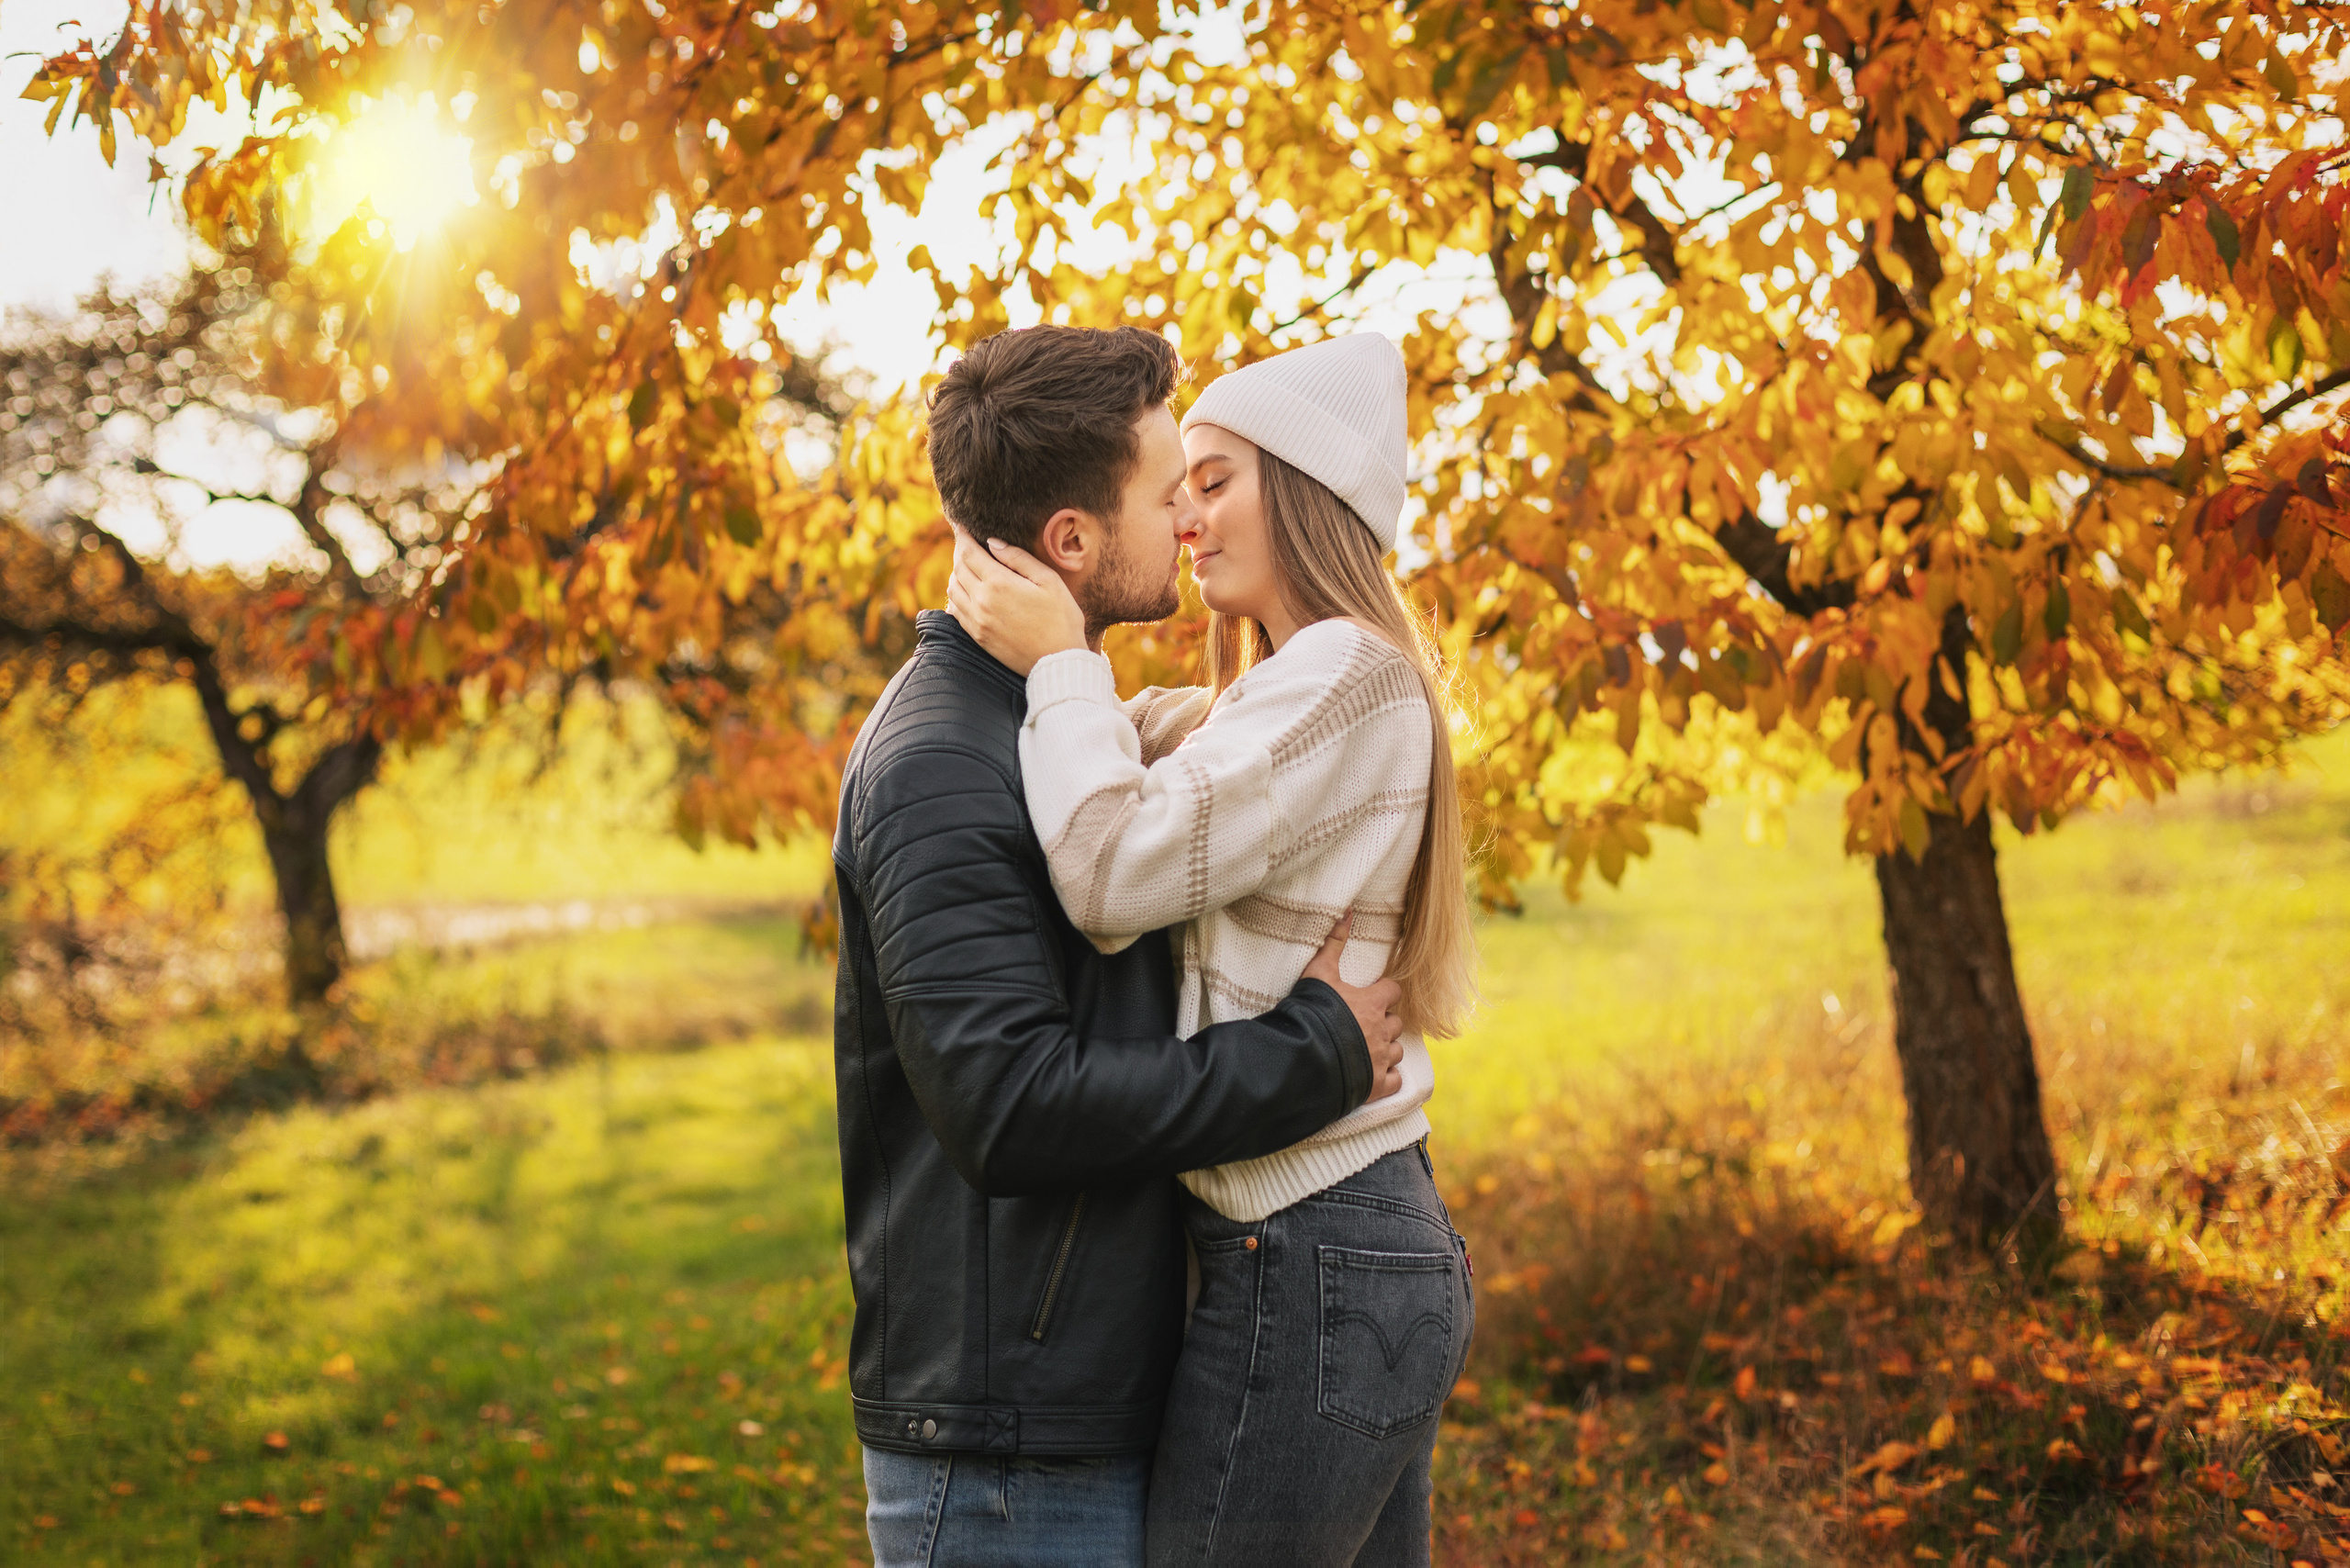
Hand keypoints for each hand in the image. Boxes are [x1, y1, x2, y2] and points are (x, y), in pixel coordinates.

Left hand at [946, 526, 1087, 676]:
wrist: (1059, 660)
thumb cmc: (1062, 618)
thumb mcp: (1049, 581)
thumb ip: (1019, 559)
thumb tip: (993, 543)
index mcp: (999, 583)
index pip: (969, 553)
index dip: (962, 536)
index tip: (961, 526)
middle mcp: (981, 602)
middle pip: (958, 569)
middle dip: (960, 552)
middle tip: (966, 543)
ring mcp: (977, 621)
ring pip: (953, 590)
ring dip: (956, 573)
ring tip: (967, 566)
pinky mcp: (978, 637)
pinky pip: (956, 611)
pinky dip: (956, 596)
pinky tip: (965, 592)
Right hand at [1301, 913, 1403, 1100]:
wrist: (1303, 1055)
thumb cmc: (1311, 1011)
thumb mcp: (1318, 973)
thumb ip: (1333, 942)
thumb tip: (1348, 910)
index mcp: (1373, 1002)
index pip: (1394, 991)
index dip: (1385, 992)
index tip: (1373, 995)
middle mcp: (1382, 1030)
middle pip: (1396, 1022)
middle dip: (1384, 1021)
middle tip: (1364, 1023)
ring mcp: (1381, 1058)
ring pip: (1397, 1050)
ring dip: (1386, 1048)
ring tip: (1367, 1048)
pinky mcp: (1376, 1085)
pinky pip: (1395, 1079)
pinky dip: (1388, 1076)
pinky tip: (1374, 1072)